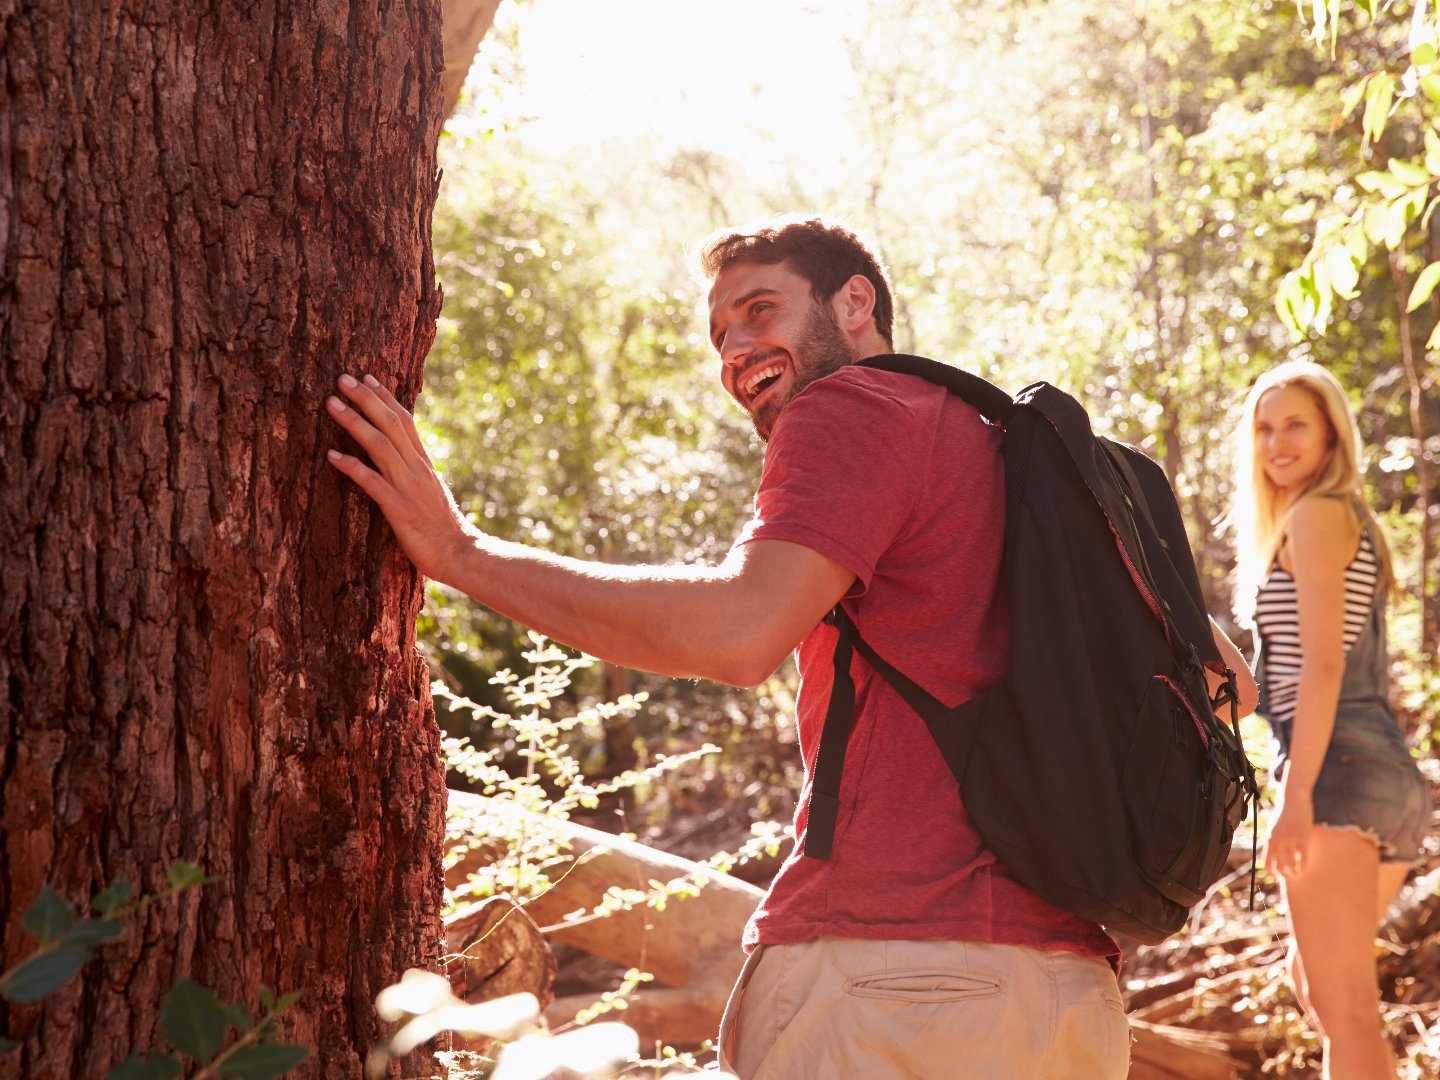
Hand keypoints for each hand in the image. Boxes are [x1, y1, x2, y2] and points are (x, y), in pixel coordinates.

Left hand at [324, 373, 475, 582]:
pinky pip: (372, 483)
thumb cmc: (444, 529)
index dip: (385, 398)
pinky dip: (351, 467)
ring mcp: (408, 487)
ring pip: (380, 445)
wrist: (460, 554)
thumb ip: (417, 473)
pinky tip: (331, 456)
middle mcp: (417, 469)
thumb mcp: (432, 492)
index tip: (366, 378)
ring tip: (331, 404)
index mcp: (424, 463)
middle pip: (391, 424)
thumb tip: (403, 460)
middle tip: (342, 379)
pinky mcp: (399, 509)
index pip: (405, 421)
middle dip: (366, 399)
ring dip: (354, 422)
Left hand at [1263, 790, 1314, 878]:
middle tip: (1289, 877)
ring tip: (1297, 874)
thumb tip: (1272, 852)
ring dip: (1294, 873)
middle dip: (1284, 875)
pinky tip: (1304, 868)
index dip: (1271, 872)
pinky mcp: (1302, 839)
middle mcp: (1278, 842)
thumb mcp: (1273, 827)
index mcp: (1269, 839)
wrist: (1293, 799)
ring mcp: (1290, 841)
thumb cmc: (1284, 813)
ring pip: (1291, 865)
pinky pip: (1303, 858)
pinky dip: (1303, 866)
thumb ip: (1272, 839)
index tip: (1276, 876)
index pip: (1266, 862)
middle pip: (1279, 867)